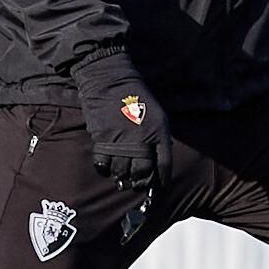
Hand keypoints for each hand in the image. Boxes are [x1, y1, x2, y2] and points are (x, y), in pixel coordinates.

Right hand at [76, 66, 165, 200]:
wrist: (109, 80)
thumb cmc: (134, 97)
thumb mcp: (156, 114)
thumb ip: (157, 137)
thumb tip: (154, 160)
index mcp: (159, 131)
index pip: (164, 165)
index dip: (162, 181)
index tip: (159, 189)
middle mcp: (142, 139)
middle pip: (143, 172)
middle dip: (140, 183)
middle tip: (136, 185)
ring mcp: (122, 140)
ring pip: (122, 171)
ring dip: (121, 178)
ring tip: (121, 178)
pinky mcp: (103, 139)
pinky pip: (103, 164)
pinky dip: (105, 169)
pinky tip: (107, 166)